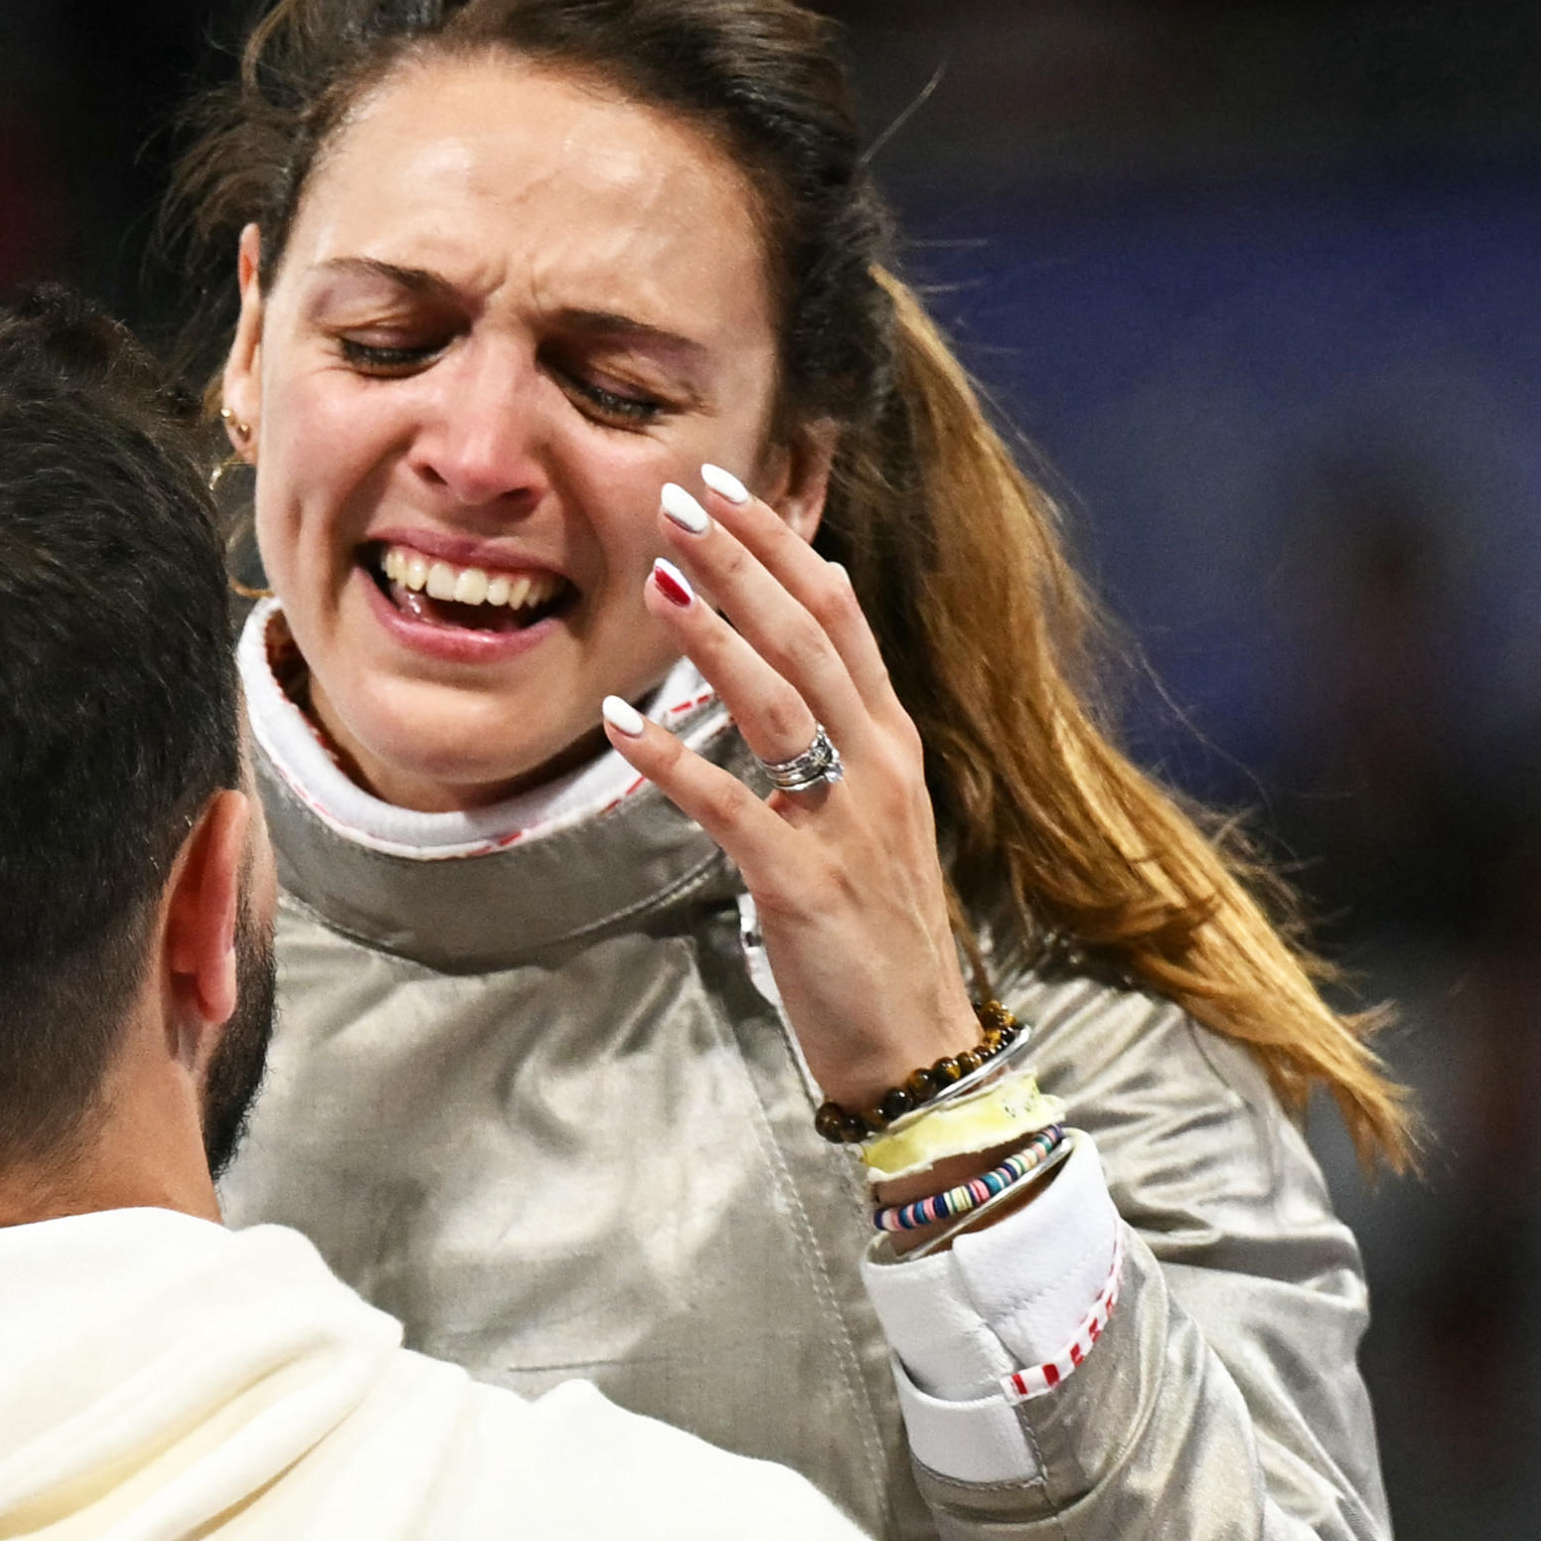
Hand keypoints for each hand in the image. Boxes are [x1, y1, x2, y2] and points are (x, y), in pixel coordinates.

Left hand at [602, 466, 979, 1114]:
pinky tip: (621, 724)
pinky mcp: (804, 887)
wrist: (920, 1051)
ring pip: (778, 704)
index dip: (783, 547)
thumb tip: (779, 671)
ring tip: (656, 574)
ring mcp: (846, 826)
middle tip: (678, 499)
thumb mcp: (868, 821)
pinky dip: (673, 762)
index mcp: (893, 747)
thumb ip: (833, 746)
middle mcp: (879, 770)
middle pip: (809, 639)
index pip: (840, 619)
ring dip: (713, 634)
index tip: (727, 489)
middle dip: (742, 562)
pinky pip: (731, 809)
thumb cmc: (879, 938)